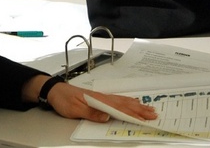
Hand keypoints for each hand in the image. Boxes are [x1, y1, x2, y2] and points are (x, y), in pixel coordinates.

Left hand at [27, 77, 156, 121]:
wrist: (56, 90)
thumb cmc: (64, 100)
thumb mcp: (74, 109)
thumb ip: (91, 113)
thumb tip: (107, 117)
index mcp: (99, 100)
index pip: (119, 108)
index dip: (133, 113)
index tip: (145, 117)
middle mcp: (103, 97)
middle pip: (125, 104)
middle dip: (140, 110)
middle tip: (154, 114)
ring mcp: (102, 97)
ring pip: (123, 101)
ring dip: (136, 106)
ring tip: (148, 109)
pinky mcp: (99, 98)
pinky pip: (117, 100)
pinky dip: (127, 101)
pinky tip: (132, 102)